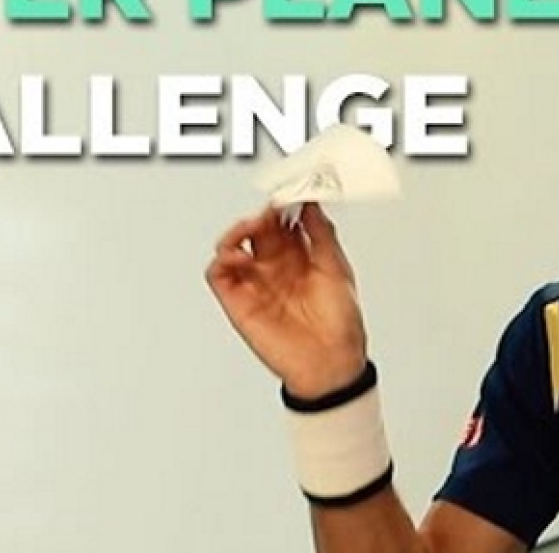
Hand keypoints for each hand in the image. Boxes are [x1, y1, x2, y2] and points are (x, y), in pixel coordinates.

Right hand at [205, 202, 367, 398]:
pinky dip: (222, 259)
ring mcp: (256, 283)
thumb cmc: (340, 324)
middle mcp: (275, 268)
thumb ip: (321, 234)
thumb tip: (311, 203)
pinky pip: (218, 274)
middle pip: (258, 229)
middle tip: (271, 210)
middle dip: (262, 215)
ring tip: (252, 228)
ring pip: (233, 246)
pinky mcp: (238, 302)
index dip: (282, 206)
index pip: (282, 222)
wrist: (331, 363)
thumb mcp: (337, 269)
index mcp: (300, 258)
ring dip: (237, 231)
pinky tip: (239, 256)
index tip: (288, 194)